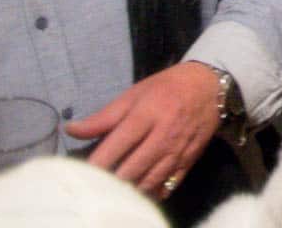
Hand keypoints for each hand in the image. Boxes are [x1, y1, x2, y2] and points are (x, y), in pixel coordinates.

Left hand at [65, 60, 219, 198]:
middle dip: (111, 181)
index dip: (97, 163)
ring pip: (149, 182)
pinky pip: (167, 186)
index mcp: (147, 114)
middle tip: (94, 187)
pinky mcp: (189, 161)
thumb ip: (103, 117)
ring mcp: (178, 151)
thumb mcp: (134, 94)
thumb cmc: (166, 88)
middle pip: (132, 169)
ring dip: (129, 190)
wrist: (210, 87)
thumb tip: (70, 130)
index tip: (81, 174)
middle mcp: (163, 135)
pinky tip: (138, 193)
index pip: (117, 145)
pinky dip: (151, 193)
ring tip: (113, 191)